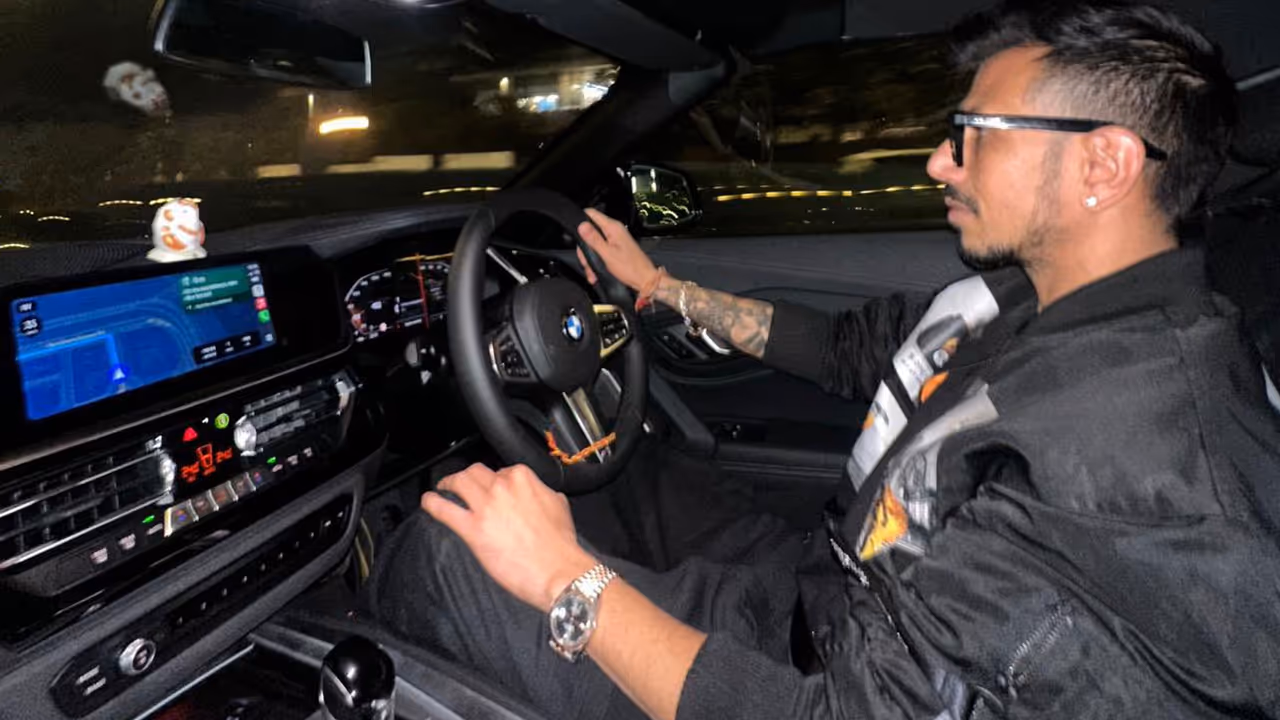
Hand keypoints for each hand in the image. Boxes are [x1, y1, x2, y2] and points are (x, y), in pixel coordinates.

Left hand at [422, 463, 596, 612]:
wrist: (558, 571)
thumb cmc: (560, 545)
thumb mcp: (559, 506)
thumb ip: (544, 493)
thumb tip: (540, 494)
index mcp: (523, 478)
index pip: (501, 471)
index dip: (495, 481)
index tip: (492, 488)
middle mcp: (502, 487)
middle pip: (475, 472)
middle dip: (469, 477)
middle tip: (464, 484)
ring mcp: (485, 507)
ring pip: (458, 483)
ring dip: (448, 483)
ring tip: (443, 487)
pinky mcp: (472, 529)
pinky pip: (444, 509)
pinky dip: (432, 503)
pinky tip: (428, 501)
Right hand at [576, 207, 659, 291]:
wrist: (644, 280)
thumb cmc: (631, 268)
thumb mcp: (607, 254)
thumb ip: (593, 239)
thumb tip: (582, 226)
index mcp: (613, 228)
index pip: (591, 214)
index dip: (581, 221)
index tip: (576, 235)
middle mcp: (614, 231)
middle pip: (589, 232)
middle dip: (585, 249)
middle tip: (587, 261)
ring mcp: (614, 240)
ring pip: (593, 244)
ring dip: (590, 259)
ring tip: (592, 271)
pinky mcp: (615, 248)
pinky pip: (600, 251)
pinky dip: (596, 262)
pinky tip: (595, 272)